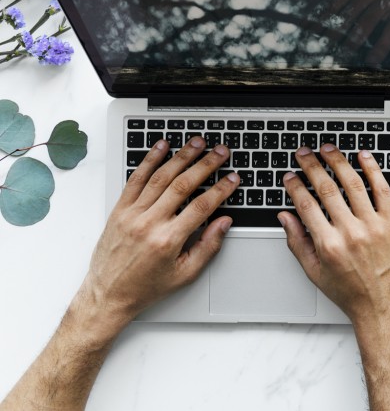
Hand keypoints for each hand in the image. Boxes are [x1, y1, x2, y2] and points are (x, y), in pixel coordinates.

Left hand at [79, 137, 235, 331]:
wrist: (107, 295)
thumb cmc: (145, 287)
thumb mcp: (185, 274)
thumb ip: (208, 246)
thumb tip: (224, 223)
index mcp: (168, 240)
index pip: (201, 207)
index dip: (221, 190)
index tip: (232, 179)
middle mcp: (149, 224)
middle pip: (183, 185)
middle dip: (206, 165)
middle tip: (221, 152)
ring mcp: (132, 215)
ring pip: (161, 177)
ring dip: (181, 157)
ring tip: (197, 143)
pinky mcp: (119, 210)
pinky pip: (135, 180)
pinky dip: (149, 161)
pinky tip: (161, 147)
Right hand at [278, 146, 389, 329]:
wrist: (384, 307)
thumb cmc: (351, 293)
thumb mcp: (315, 274)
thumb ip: (297, 243)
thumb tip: (285, 218)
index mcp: (328, 245)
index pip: (306, 205)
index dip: (295, 187)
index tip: (290, 176)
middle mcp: (351, 233)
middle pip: (328, 189)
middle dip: (312, 166)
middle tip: (304, 153)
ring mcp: (374, 226)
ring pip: (354, 184)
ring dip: (339, 162)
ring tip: (329, 149)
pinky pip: (382, 190)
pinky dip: (373, 170)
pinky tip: (364, 157)